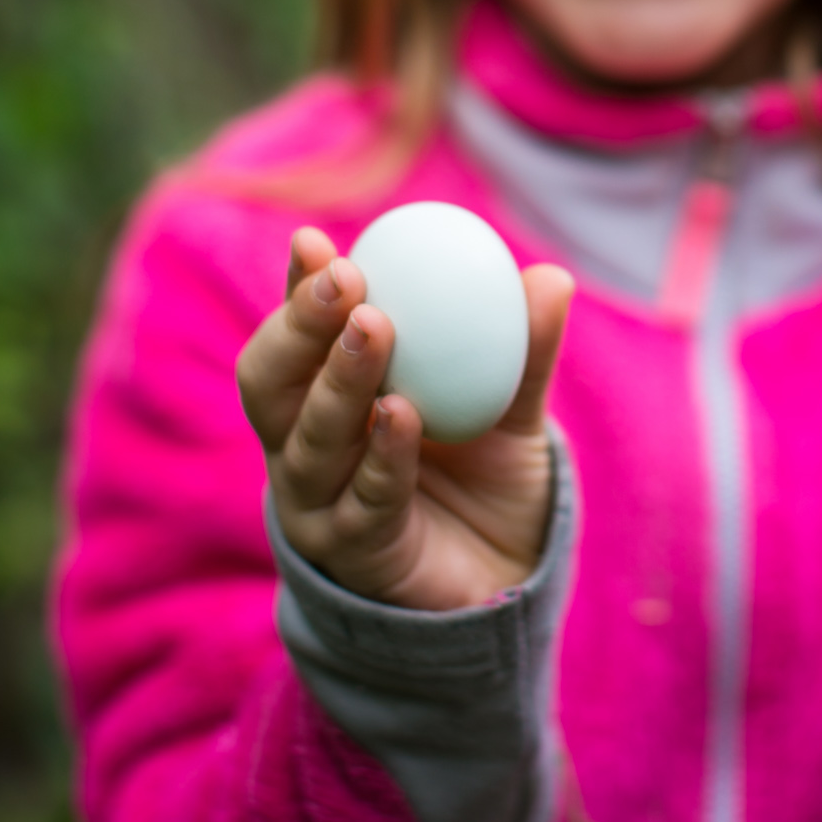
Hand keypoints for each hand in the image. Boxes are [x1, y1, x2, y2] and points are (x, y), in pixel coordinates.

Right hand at [237, 225, 575, 610]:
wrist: (502, 581)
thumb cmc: (485, 480)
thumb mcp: (511, 409)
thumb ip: (524, 350)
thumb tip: (551, 277)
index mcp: (325, 399)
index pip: (297, 337)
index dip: (298, 290)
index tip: (315, 241)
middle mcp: (304, 449)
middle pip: (270, 384)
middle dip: (298, 326)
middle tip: (346, 277)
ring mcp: (319, 507)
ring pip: (307, 442)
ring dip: (339, 381)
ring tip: (374, 327)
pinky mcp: (353, 556)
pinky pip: (362, 501)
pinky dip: (381, 455)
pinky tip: (402, 413)